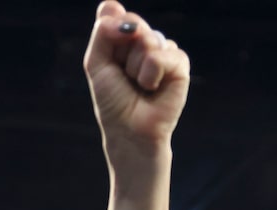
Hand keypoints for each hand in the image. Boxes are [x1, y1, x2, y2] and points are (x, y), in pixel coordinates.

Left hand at [83, 1, 190, 157]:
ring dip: (135, 67)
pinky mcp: (179, 64)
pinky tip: (152, 88)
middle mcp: (145, 41)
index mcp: (124, 39)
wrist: (130, 130)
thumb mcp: (96, 64)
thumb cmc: (113, 101)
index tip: (109, 57)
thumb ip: (102, 33)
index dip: (111, 32)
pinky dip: (151, 74)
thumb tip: (115, 6)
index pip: (116, 15)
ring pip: (147, 39)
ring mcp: (163, 51)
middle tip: (124, 75)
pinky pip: (162, 55)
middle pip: (133, 23)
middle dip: (122, 51)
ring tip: (139, 85)